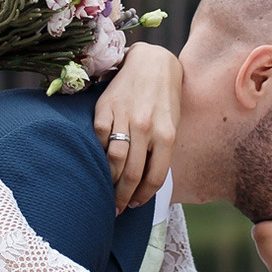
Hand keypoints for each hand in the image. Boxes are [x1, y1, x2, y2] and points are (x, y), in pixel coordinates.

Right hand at [93, 42, 179, 212]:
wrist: (152, 63)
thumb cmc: (165, 99)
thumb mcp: (172, 125)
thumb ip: (161, 152)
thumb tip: (145, 183)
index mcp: (166, 135)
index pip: (154, 177)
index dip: (143, 196)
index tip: (135, 204)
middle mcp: (145, 128)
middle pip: (131, 174)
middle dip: (122, 197)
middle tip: (117, 208)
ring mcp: (124, 117)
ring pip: (113, 159)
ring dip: (109, 180)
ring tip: (106, 190)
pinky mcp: (105, 108)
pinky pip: (99, 138)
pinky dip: (98, 153)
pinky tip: (100, 161)